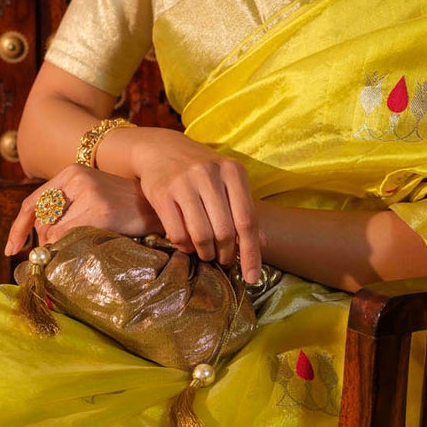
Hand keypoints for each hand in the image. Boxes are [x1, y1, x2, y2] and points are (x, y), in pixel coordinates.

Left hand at [5, 165, 162, 256]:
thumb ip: (64, 210)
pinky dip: (70, 247)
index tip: (11, 249)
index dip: (18, 228)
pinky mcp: (99, 211)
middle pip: (41, 221)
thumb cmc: (122, 208)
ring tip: (84, 243)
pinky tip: (89, 244)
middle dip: (46, 242)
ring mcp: (88, 194)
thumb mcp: (89, 197)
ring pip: (52, 232)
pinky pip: (67, 238)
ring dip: (60, 246)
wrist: (158, 207)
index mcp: (71, 172)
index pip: (32, 203)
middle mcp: (77, 178)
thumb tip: (37, 240)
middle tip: (62, 251)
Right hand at [122, 131, 262, 282]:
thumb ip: (245, 210)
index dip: (251, 253)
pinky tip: (188, 245)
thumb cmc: (203, 172)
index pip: (247, 220)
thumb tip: (264, 244)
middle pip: (225, 231)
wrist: (162, 150)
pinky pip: (178, 233)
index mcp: (233, 171)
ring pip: (201, 235)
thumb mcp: (228, 182)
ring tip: (207, 254)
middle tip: (223, 259)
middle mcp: (209, 173)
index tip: (252, 277)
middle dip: (226, 254)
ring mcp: (184, 182)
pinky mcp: (162, 192)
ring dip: (206, 253)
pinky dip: (185, 247)